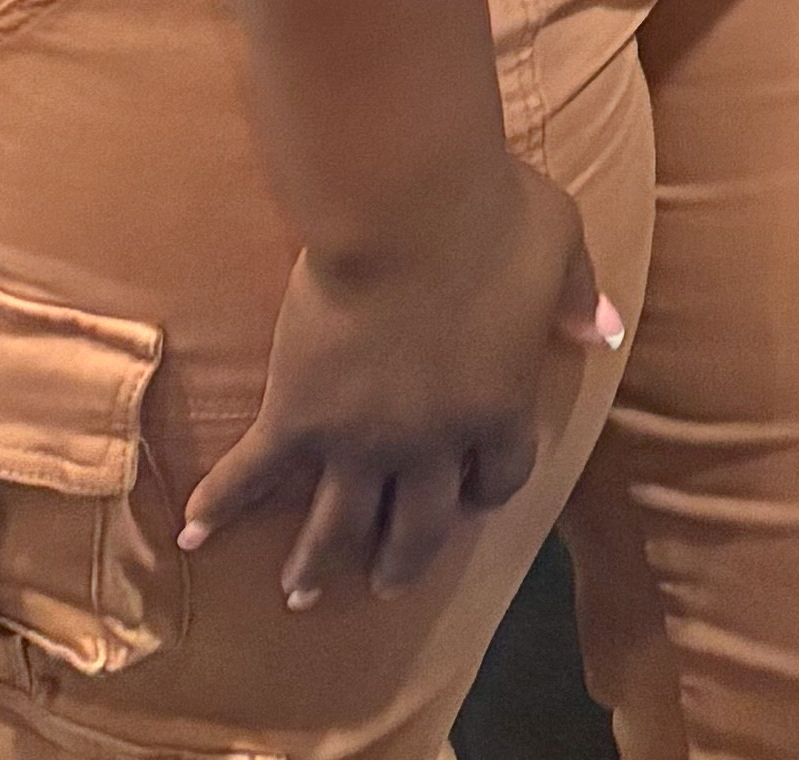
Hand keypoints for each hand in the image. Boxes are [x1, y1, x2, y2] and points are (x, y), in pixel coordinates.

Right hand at [183, 165, 616, 610]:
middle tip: (383, 582)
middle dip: (400, 559)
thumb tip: (604, 331)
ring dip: (318, 561)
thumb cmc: (491, 213)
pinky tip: (193, 533)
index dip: (484, 490)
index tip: (471, 498)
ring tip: (299, 591)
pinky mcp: (299, 415)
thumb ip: (577, 296)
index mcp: (498, 407)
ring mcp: (361, 438)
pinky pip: (254, 474)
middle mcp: (430, 442)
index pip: (499, 477)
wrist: (407, 207)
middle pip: (418, 525)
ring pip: (339, 523)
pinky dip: (222, 504)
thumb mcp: (559, 244)